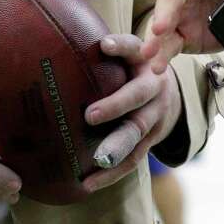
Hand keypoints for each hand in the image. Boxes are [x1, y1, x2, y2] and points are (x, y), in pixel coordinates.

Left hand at [79, 34, 181, 195]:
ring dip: (117, 146)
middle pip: (138, 95)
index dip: (121, 46)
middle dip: (116, 105)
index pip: (133, 49)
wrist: (170, 93)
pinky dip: (113, 173)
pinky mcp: (152, 139)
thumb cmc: (133, 69)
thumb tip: (52, 39)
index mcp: (144, 61)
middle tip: (90, 115)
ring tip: (98, 158)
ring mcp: (155, 115)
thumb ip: (104, 49)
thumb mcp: (127, 53)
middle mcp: (154, 87)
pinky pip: (134, 158)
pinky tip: (89, 183)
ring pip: (137, 131)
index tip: (104, 45)